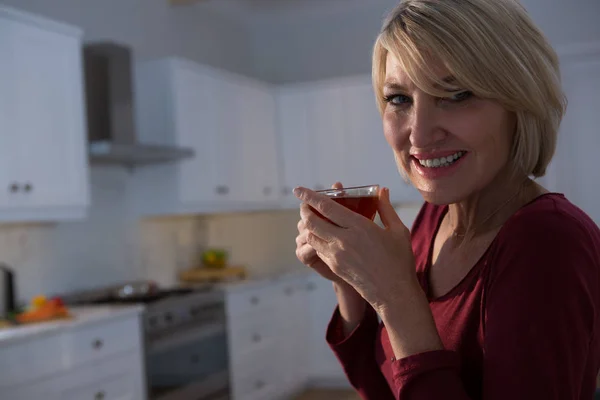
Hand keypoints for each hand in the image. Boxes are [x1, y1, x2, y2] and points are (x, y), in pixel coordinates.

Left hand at [295, 185, 417, 311]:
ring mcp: (337, 255)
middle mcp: (344, 239)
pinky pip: (318, 249)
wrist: (393, 293)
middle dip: (304, 210)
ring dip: (308, 225)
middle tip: (304, 203)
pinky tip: (321, 235)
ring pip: (312, 236)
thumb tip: (383, 190)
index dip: (309, 196)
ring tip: (311, 218)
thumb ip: (386, 208)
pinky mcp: (335, 266)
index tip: (299, 190)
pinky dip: (316, 239)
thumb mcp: (398, 230)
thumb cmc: (399, 260)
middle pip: (312, 221)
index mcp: (359, 226)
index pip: (326, 207)